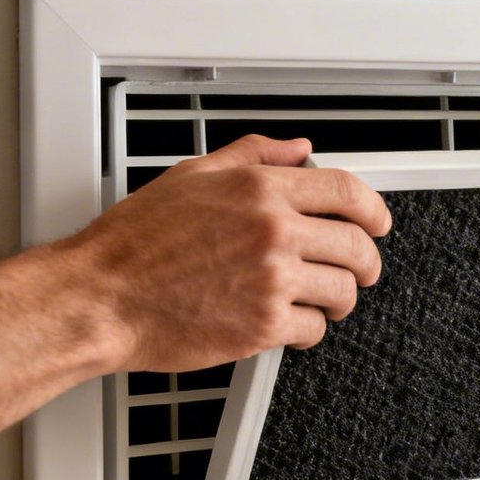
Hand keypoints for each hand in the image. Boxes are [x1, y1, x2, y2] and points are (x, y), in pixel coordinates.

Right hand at [64, 135, 392, 372]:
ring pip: (343, 291)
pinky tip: (291, 324)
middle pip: (357, 246)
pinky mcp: (264, 326)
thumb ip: (253, 156)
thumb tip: (298, 149)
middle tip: (359, 270)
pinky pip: (314, 329)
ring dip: (339, 299)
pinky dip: (308, 330)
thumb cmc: (135, 243)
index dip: (375, 211)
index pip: (348, 192)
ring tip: (321, 300)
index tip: (379, 223)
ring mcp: (272, 280)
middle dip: (366, 262)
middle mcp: (272, 231)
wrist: (101, 297)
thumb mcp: (193, 176)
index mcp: (260, 189)